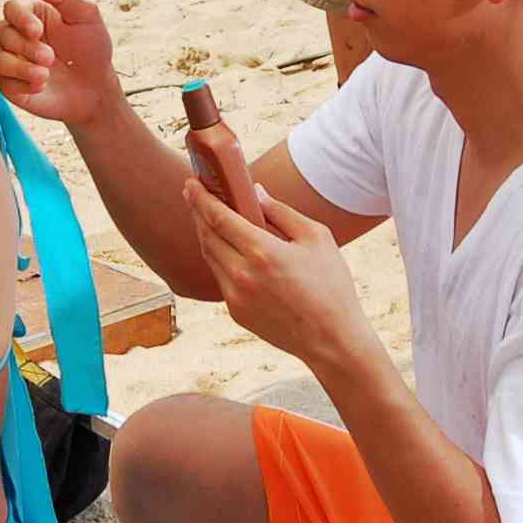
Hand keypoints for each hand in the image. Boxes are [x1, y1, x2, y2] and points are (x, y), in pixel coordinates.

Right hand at [0, 0, 118, 127]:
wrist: (96, 87)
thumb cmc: (92, 48)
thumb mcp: (87, 16)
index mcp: (33, 14)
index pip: (11, 7)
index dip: (20, 18)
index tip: (37, 31)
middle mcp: (17, 35)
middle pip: (0, 31)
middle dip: (24, 46)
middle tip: (50, 57)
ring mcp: (13, 60)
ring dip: (22, 67)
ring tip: (45, 75)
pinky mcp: (13, 86)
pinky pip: (3, 84)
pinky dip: (21, 85)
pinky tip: (41, 86)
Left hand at [188, 181, 370, 372]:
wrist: (331, 340)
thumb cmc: (331, 285)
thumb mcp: (316, 238)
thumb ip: (281, 212)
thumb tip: (255, 191)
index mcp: (262, 252)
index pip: (218, 217)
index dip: (200, 197)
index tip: (191, 183)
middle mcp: (242, 274)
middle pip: (207, 235)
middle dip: (198, 211)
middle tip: (195, 194)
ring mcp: (236, 296)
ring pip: (210, 257)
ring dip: (206, 234)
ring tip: (209, 217)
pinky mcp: (236, 312)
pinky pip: (220, 277)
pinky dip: (219, 257)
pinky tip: (226, 247)